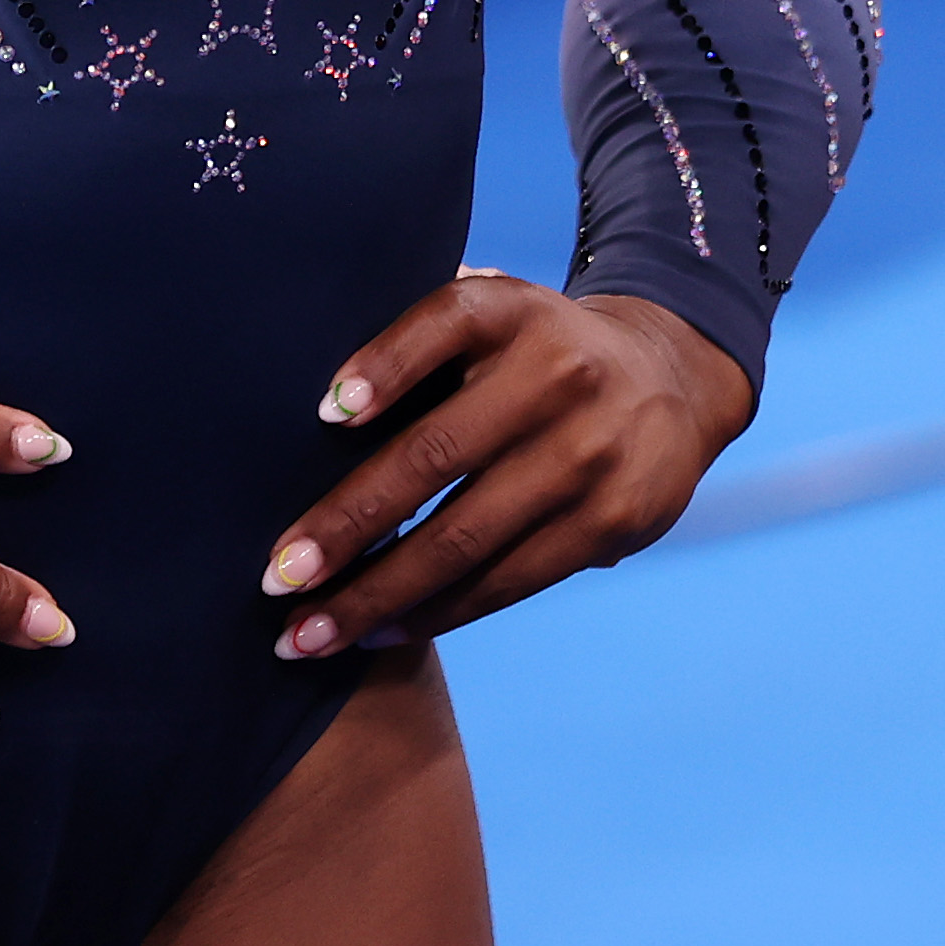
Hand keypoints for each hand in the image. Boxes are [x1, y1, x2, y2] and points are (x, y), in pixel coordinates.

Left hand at [258, 274, 753, 661]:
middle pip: (434, 456)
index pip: (440, 325)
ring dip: (378, 593)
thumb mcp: (493, 314)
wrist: (668, 380)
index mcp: (510, 311)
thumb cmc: (533, 349)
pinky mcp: (609, 524)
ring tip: (308, 633)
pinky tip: (379, 629)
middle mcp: (553, 378)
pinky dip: (436, 610)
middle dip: (347, 525)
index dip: (383, 366)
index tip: (324, 414)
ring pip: (464, 539)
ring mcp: (585, 457)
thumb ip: (420, 341)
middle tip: (276, 576)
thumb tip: (316, 406)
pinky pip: (507, 580)